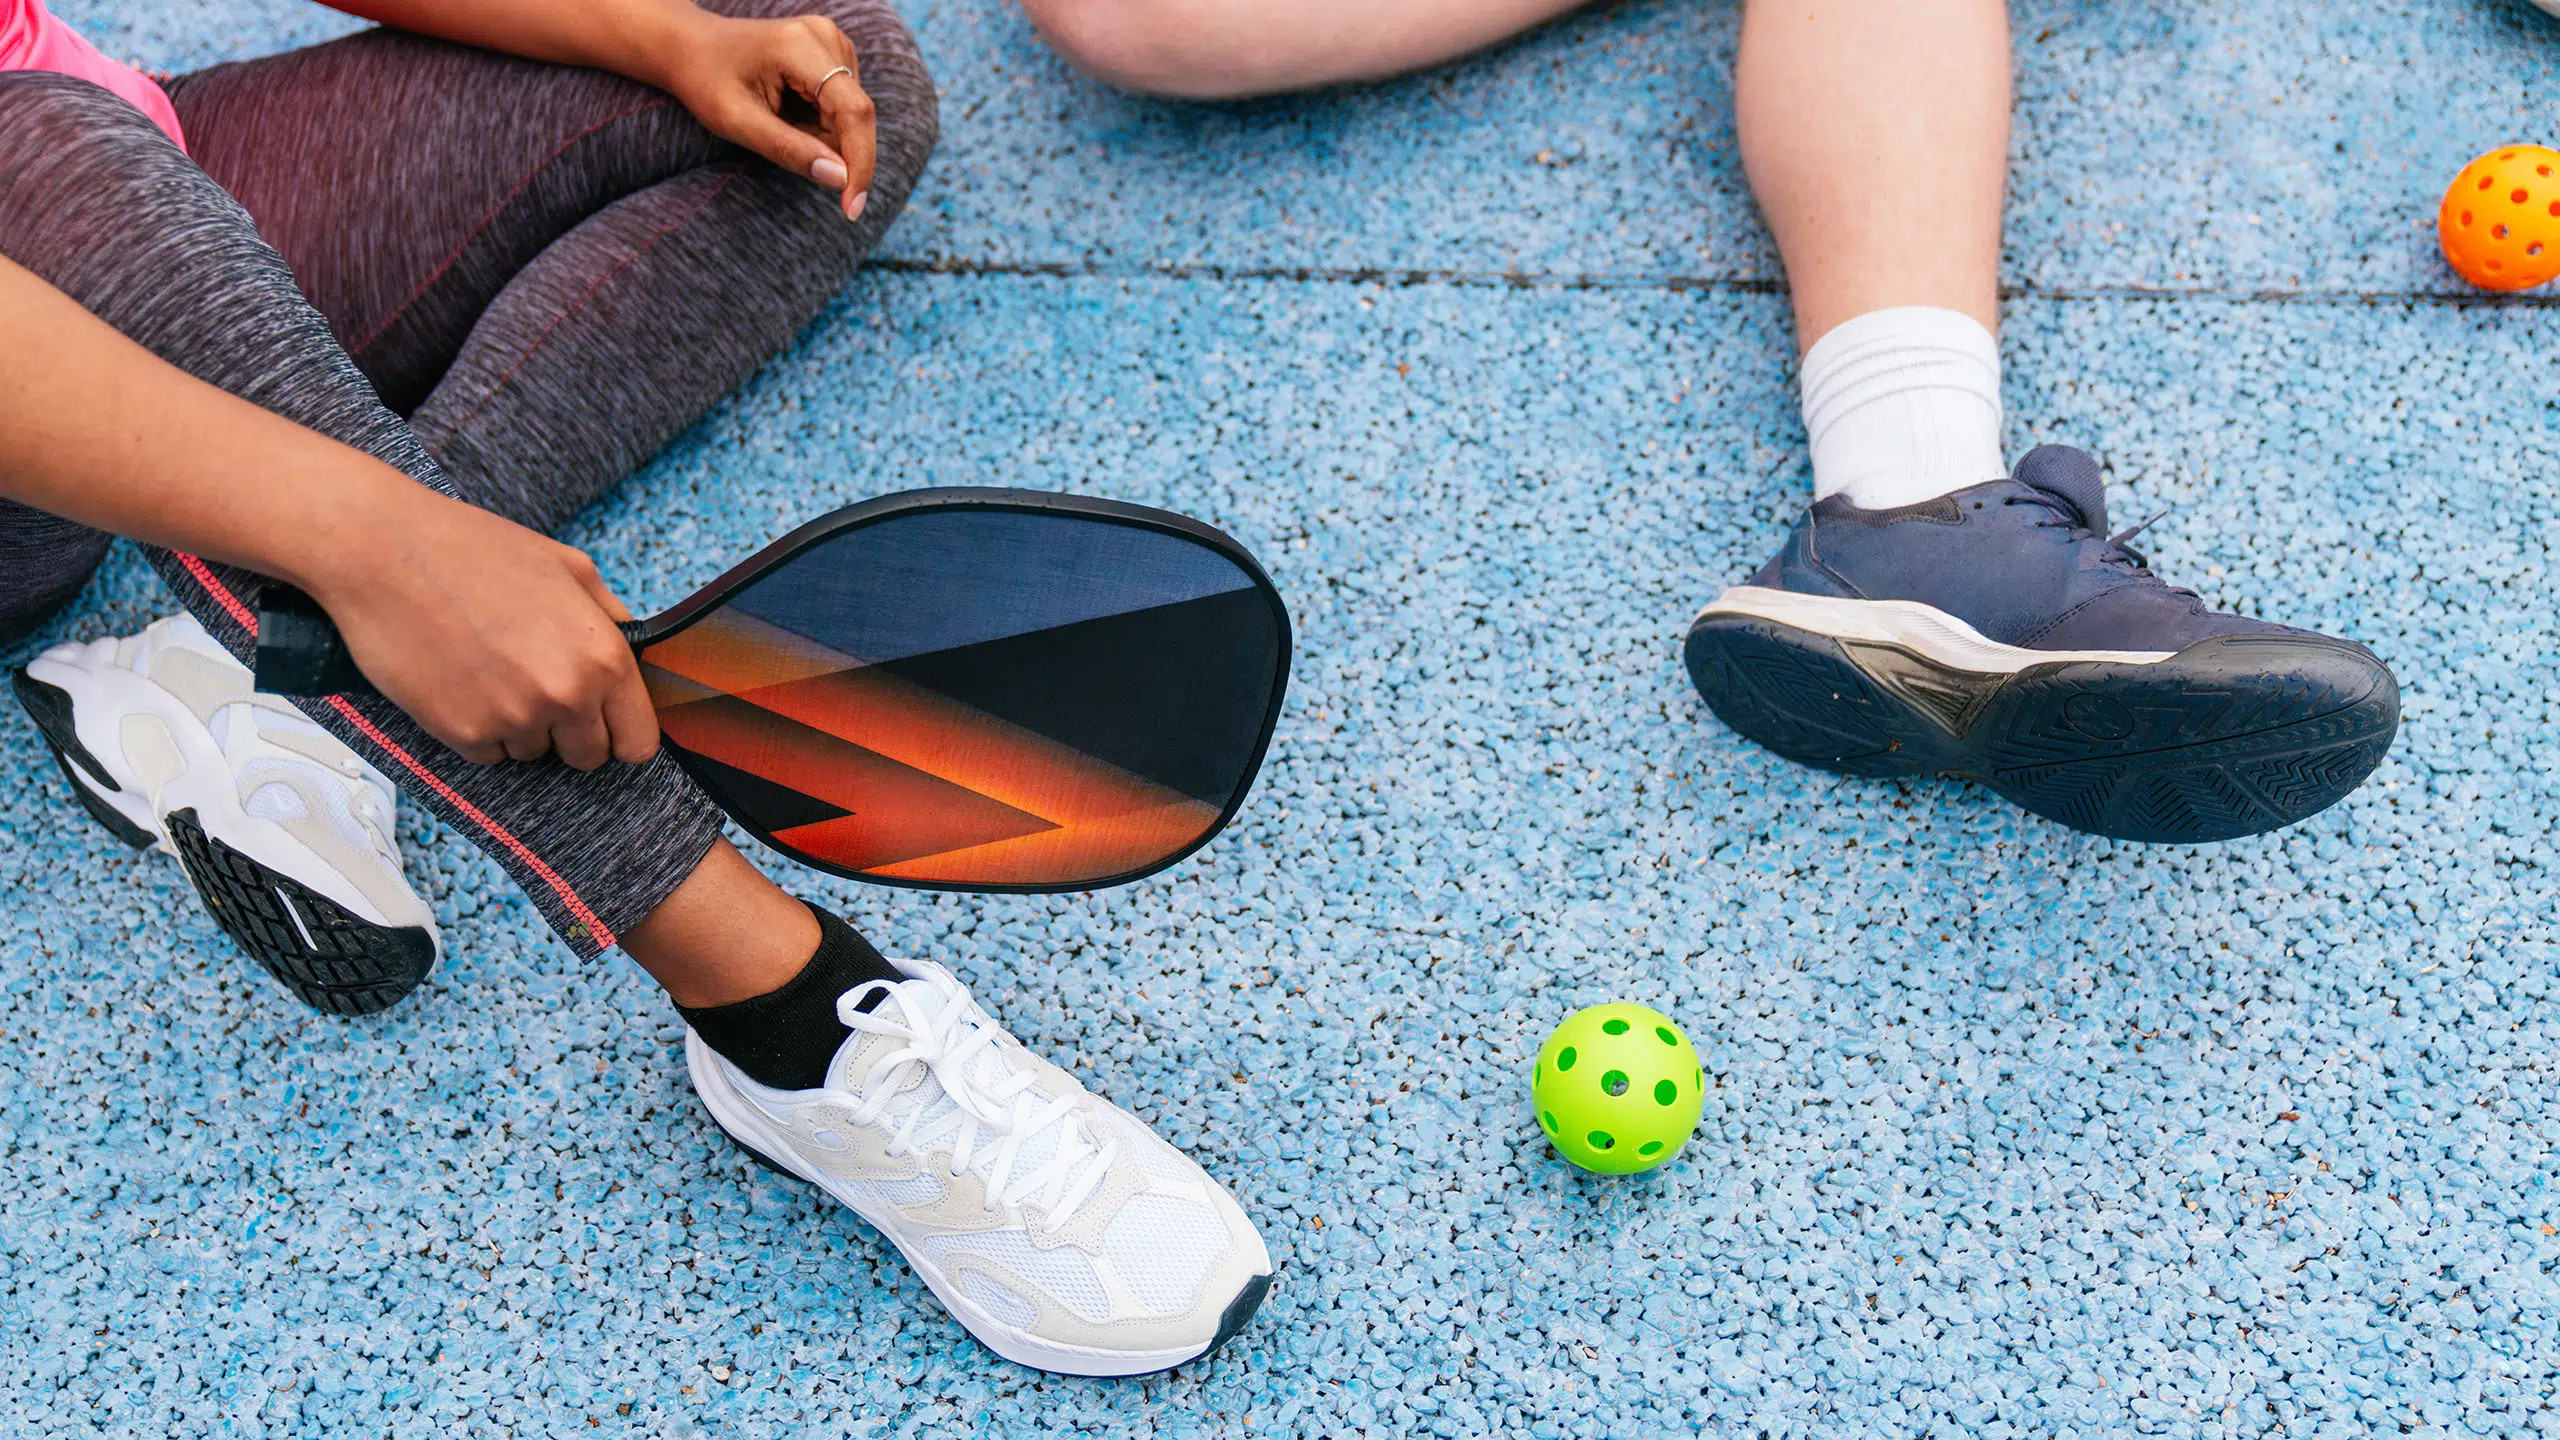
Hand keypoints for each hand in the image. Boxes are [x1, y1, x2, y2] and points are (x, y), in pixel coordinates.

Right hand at [307, 491, 658, 769]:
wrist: (384, 551)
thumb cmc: (474, 550)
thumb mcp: (567, 566)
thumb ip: (610, 616)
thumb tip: (635, 647)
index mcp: (603, 657)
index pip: (639, 742)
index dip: (623, 735)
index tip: (605, 724)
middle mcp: (566, 695)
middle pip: (589, 757)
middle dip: (570, 731)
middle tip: (538, 687)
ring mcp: (513, 718)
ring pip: (534, 753)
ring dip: (520, 725)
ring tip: (491, 668)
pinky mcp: (463, 733)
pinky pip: (488, 753)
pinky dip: (479, 728)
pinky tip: (462, 680)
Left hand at [655, 11, 876, 221]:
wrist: (690, 46)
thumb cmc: (705, 80)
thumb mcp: (738, 122)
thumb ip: (789, 150)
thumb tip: (840, 179)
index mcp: (801, 46)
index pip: (854, 111)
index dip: (861, 162)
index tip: (852, 208)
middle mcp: (825, 36)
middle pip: (855, 114)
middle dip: (831, 148)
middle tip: (777, 140)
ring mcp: (832, 41)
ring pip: (851, 114)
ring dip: (822, 136)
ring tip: (776, 119)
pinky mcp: (833, 52)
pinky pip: (843, 105)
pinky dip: (820, 124)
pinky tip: (787, 111)